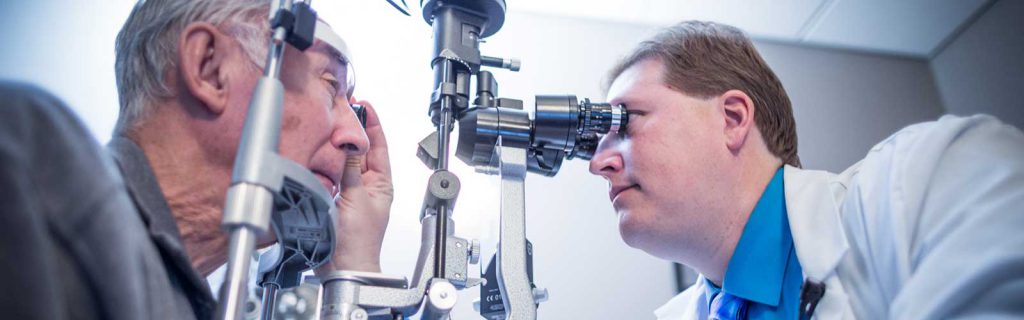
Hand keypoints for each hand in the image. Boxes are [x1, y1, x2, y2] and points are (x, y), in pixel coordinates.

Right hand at [316, 99, 392, 273]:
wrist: (342, 268)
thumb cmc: (357, 242)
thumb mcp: (356, 198)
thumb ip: (352, 168)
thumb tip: (351, 141)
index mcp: (381, 183)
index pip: (379, 145)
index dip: (372, 124)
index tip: (364, 105)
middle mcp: (368, 185)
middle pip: (361, 150)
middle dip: (352, 130)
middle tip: (342, 110)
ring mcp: (351, 191)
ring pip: (345, 160)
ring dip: (338, 145)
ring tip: (330, 127)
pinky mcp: (335, 198)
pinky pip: (330, 174)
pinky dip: (325, 162)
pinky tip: (319, 153)